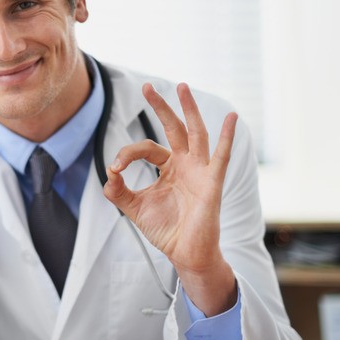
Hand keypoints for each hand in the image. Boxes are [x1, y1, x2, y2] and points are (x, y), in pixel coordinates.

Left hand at [103, 83, 237, 315]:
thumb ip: (118, 191)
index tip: (115, 168)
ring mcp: (200, 171)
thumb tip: (107, 174)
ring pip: (196, 133)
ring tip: (182, 86)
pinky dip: (228, 136)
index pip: (146, 148)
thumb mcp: (134, 208)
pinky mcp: (213, 183)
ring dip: (189, 109)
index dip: (128, 154)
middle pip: (174, 128)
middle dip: (161, 107)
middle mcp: (186, 164)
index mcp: (168, 168)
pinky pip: (221, 156)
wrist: (185, 253)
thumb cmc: (165, 230)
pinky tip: (232, 117)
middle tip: (147, 86)